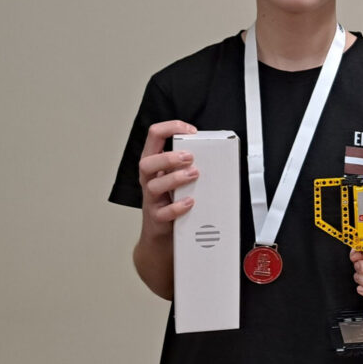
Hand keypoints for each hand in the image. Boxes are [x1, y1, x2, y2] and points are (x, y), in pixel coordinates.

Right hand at [138, 120, 198, 238]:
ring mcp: (151, 199)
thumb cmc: (172, 201)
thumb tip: (217, 152)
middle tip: (189, 157)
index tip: (189, 130)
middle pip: (146, 162)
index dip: (170, 128)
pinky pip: (163, 212)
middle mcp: (149, 180)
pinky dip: (178, 206)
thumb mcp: (177, 178)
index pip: (154, 136)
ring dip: (175, 178)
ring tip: (193, 175)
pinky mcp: (157, 218)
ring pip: (153, 185)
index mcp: (155, 164)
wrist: (163, 235)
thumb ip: (189, 164)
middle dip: (168, 157)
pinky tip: (190, 202)